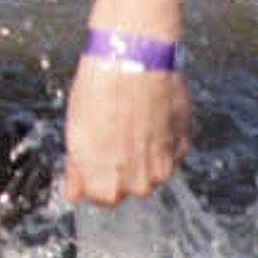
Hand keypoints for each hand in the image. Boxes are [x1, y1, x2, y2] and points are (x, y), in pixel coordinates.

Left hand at [62, 51, 194, 204]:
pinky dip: (164, 138)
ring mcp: (165, 165)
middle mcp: (138, 182)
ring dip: (144, 153)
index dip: (95, 176)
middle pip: (130, 185)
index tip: (93, 158)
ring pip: (153, 169)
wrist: (132, 60)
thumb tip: (73, 193)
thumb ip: (76, 169)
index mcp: (106, 184)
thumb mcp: (74, 131)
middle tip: (112, 133)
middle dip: (121, 166)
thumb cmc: (98, 91)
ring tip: (131, 120)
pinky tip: (150, 115)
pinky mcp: (184, 145)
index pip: (102, 197)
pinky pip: (172, 151)